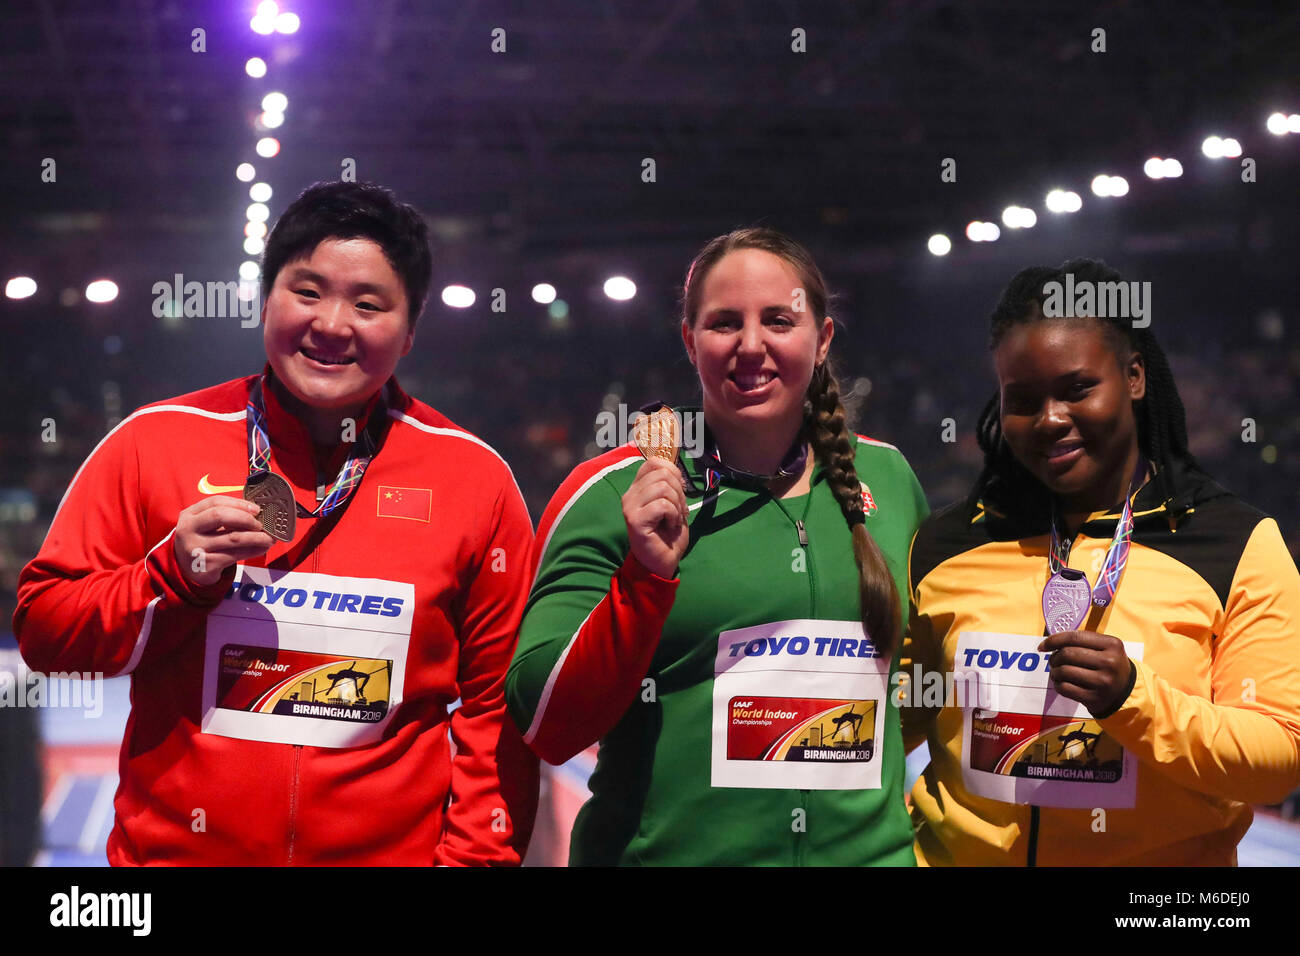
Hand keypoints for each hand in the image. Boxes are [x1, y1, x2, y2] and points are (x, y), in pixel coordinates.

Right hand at [173, 496, 274, 587]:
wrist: (187, 570)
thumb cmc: (202, 541)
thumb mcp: (204, 525)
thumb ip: (224, 516)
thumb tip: (256, 512)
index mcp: (189, 515)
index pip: (215, 502)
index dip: (239, 504)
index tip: (256, 509)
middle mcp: (188, 530)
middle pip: (220, 516)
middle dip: (245, 518)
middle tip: (261, 524)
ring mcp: (195, 548)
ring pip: (233, 538)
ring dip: (256, 537)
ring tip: (269, 538)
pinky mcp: (205, 565)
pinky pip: (235, 555)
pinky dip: (253, 551)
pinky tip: (262, 549)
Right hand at [621, 458, 688, 578]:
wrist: (661, 563)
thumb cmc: (667, 535)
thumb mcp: (672, 505)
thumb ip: (671, 486)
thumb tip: (676, 470)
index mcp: (638, 488)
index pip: (654, 462)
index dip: (673, 471)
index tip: (679, 490)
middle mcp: (630, 495)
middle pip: (662, 473)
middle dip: (679, 491)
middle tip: (679, 511)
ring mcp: (630, 507)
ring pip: (663, 487)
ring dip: (677, 505)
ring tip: (674, 519)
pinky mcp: (635, 520)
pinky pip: (662, 505)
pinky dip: (674, 515)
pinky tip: (671, 525)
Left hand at [1038, 630, 1133, 717]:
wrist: (1125, 692)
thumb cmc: (1108, 665)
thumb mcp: (1105, 648)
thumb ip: (1082, 641)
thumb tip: (1050, 641)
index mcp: (1112, 644)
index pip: (1075, 637)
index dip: (1054, 640)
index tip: (1043, 646)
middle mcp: (1109, 662)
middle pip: (1068, 654)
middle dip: (1054, 657)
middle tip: (1053, 661)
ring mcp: (1103, 681)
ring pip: (1064, 671)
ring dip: (1054, 671)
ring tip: (1056, 672)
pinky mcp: (1095, 698)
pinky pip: (1065, 688)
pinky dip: (1057, 685)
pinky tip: (1061, 683)